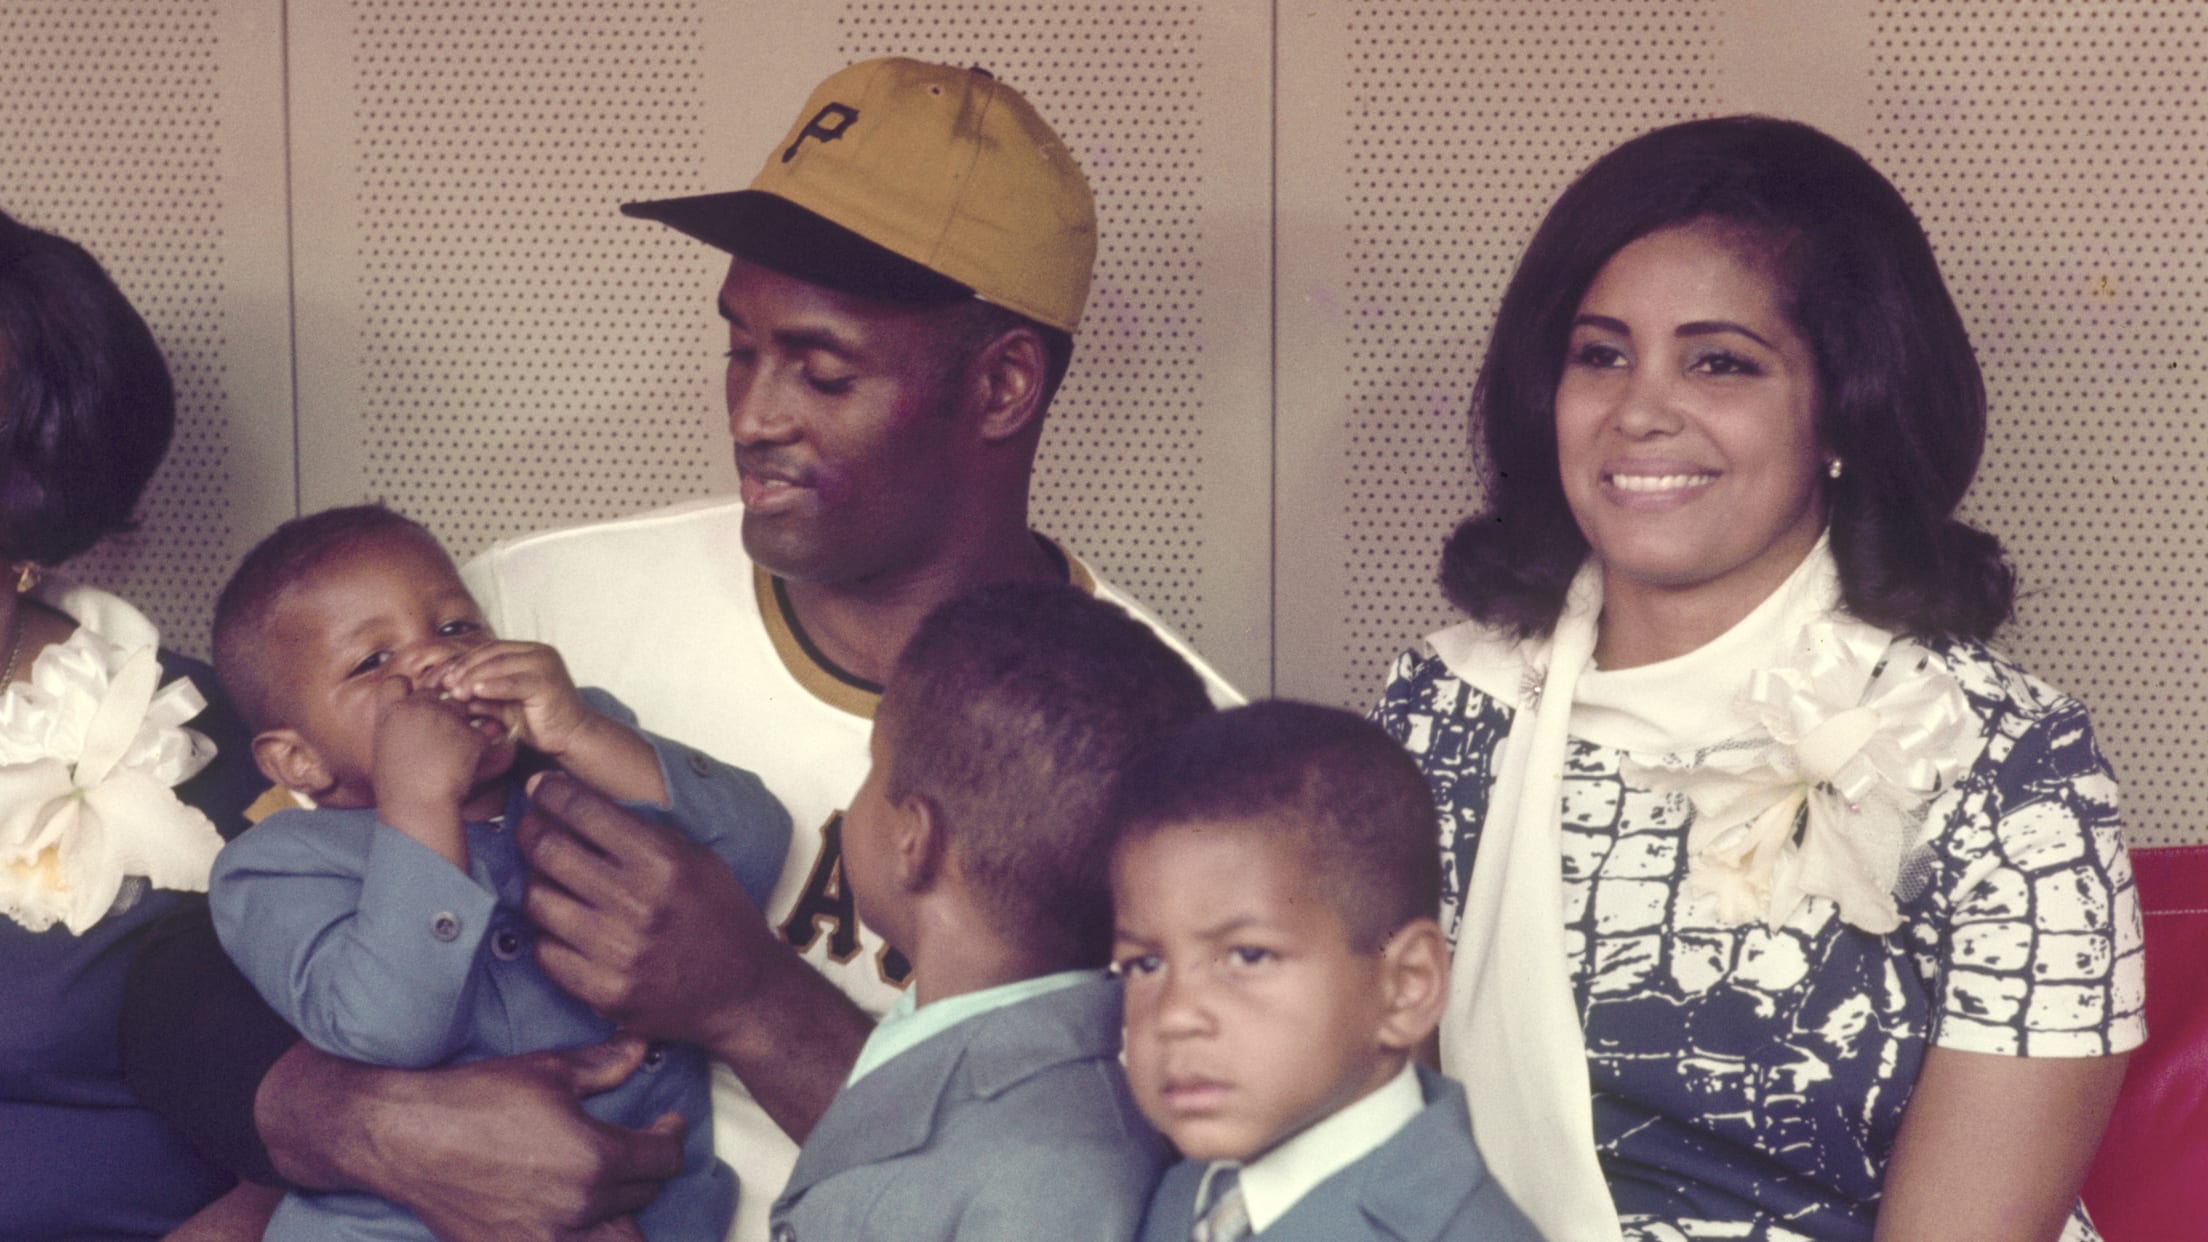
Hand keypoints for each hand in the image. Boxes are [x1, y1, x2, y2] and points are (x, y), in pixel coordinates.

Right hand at [259, 1037, 681, 1241]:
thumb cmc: (474, 1098)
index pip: (664, 1159)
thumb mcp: (548, 1071)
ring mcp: (545, 1239)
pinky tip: (574, 1216)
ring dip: (621, 1216)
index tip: (668, 1124)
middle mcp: (578, 1207)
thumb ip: (605, 1065)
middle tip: (637, 1149)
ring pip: (616, 1239)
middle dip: (646, 1170)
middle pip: (643, 1196)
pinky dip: (582, 1236)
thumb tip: (642, 1047)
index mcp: (595, 1159)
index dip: (672, 1136)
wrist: (404, 1137)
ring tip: (612, 1192)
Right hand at [372, 677, 487, 863]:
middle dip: (437, 710)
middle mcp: (418, 707)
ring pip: (459, 708)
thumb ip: (397, 729)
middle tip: (436, 738)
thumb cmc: (397, 787)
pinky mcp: (470, 733)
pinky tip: (465, 764)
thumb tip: (411, 726)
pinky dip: (475, 747)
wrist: (417, 806)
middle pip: (433, 694)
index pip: (398, 682)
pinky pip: (479, 732)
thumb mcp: (384, 751)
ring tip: (448, 753)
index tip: (412, 708)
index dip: (407, 691)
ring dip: (458, 724)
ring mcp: (446, 717)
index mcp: (391, 712)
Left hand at [439, 642, 592, 757]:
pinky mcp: (548, 681)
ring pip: (500, 664)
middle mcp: (539, 652)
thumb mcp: (504, 705)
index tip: (444, 677)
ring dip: (474, 677)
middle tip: (446, 684)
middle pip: (493, 653)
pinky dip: (493, 686)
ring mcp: (545, 664)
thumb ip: (482, 695)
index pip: (490, 649)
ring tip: (456, 692)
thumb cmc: (539, 723)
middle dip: (466, 668)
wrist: (572, 737)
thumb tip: (449, 692)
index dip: (465, 661)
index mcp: (530, 652)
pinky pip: (514, 682)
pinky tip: (474, 693)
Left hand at [519, 772, 870, 1141]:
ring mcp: (618, 952)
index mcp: (664, 863)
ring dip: (537, 884)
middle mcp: (638, 904)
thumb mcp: (697, 858)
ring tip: (550, 880)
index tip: (539, 788)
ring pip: (536, 901)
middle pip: (548, 851)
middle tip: (530, 828)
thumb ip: (642, 833)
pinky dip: (550, 936)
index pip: (585, 812)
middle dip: (529, 832)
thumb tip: (579, 803)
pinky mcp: (604, 991)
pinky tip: (566, 929)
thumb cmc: (720, 918)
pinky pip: (544, 952)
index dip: (551, 793)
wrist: (745, 992)